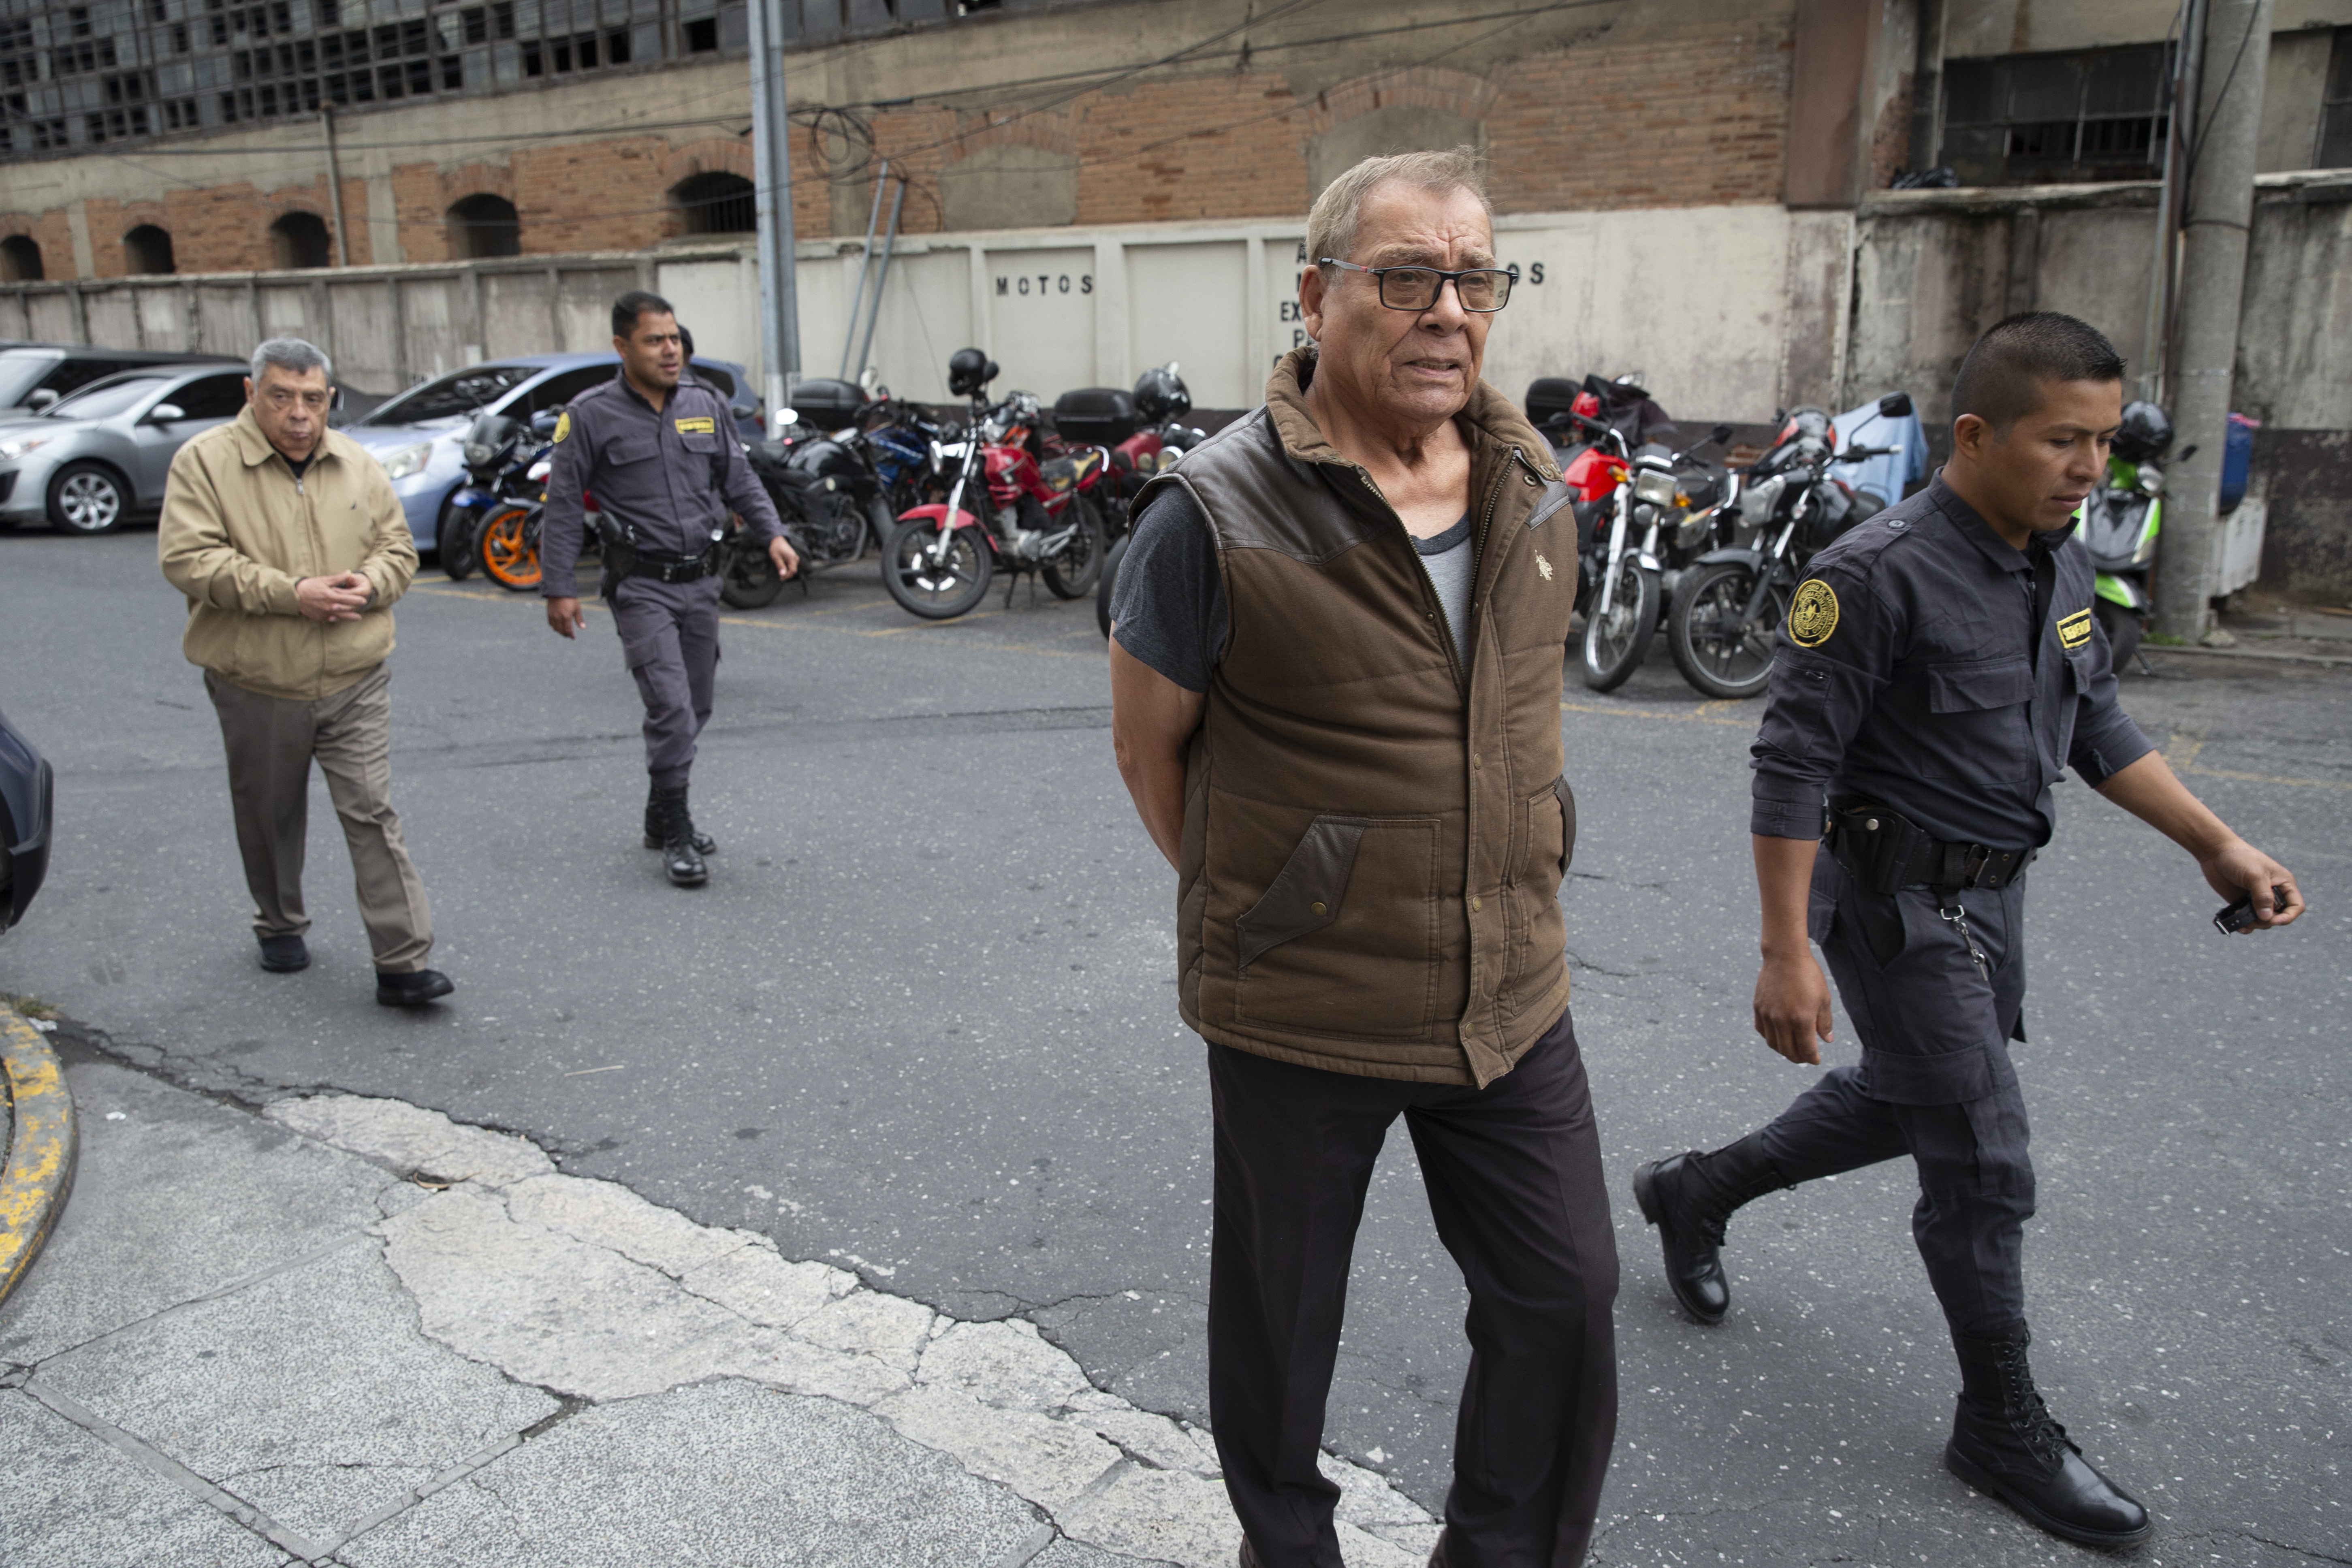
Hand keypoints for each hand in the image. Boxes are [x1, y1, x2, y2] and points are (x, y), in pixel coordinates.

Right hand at [295, 573, 370, 622]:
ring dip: (349, 618)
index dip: (356, 600)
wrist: (294, 596)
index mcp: (330, 596)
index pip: (347, 599)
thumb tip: (349, 573)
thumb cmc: (309, 586)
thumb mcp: (323, 580)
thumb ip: (337, 578)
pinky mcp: (320, 617)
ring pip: (340, 617)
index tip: (364, 600)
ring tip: (357, 618)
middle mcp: (328, 607)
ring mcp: (324, 613)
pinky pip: (331, 619)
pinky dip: (338, 619)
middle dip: (355, 609)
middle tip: (363, 609)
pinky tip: (343, 619)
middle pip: (345, 609)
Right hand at [546, 596, 586, 638]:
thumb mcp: (577, 608)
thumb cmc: (570, 599)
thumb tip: (583, 628)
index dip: (571, 635)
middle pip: (561, 631)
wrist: (559, 591)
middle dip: (565, 634)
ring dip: (560, 631)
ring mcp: (553, 616)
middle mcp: (558, 618)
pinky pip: (551, 624)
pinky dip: (554, 627)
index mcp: (566, 617)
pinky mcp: (549, 613)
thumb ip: (579, 619)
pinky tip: (558, 626)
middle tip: (569, 635)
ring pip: (555, 628)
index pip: (568, 630)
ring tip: (564, 632)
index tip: (573, 638)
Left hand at [768, 534, 799, 580]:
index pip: (792, 571)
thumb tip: (782, 574)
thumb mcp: (776, 557)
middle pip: (793, 570)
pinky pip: (791, 565)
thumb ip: (780, 566)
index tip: (781, 578)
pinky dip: (787, 568)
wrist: (777, 540)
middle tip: (780, 577)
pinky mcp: (793, 558)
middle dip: (787, 575)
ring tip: (780, 572)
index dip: (787, 576)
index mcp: (792, 558)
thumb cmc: (776, 547)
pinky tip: (782, 568)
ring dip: (787, 572)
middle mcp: (795, 558)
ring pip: (792, 568)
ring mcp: (795, 558)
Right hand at [1753, 949, 1833, 1065]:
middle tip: (1805, 1057)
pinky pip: (1762, 1031)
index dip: (1813, 1059)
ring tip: (1792, 1048)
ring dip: (1784, 1050)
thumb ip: (1825, 1022)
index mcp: (1802, 1019)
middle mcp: (1783, 1020)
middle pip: (1788, 1051)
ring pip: (1773, 1044)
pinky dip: (1771, 1038)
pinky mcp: (1759, 1008)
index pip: (1806, 1050)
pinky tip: (1779, 1035)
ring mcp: (1768, 1015)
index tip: (1816, 1060)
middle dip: (1798, 1058)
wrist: (1785, 956)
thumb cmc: (1808, 975)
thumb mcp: (1824, 999)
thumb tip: (1826, 1040)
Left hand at [2199, 838, 2303, 927]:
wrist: (2216, 853)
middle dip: (2267, 921)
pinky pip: (2248, 920)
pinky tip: (2237, 924)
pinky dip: (2244, 924)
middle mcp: (2273, 893)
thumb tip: (2267, 917)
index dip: (2288, 917)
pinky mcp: (2242, 903)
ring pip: (2263, 921)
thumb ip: (2263, 896)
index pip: (2296, 906)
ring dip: (2253, 923)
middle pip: (2279, 917)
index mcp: (2283, 884)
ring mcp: (2257, 899)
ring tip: (2239, 914)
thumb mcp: (2255, 875)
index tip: (2273, 919)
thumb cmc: (2240, 858)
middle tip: (2251, 914)